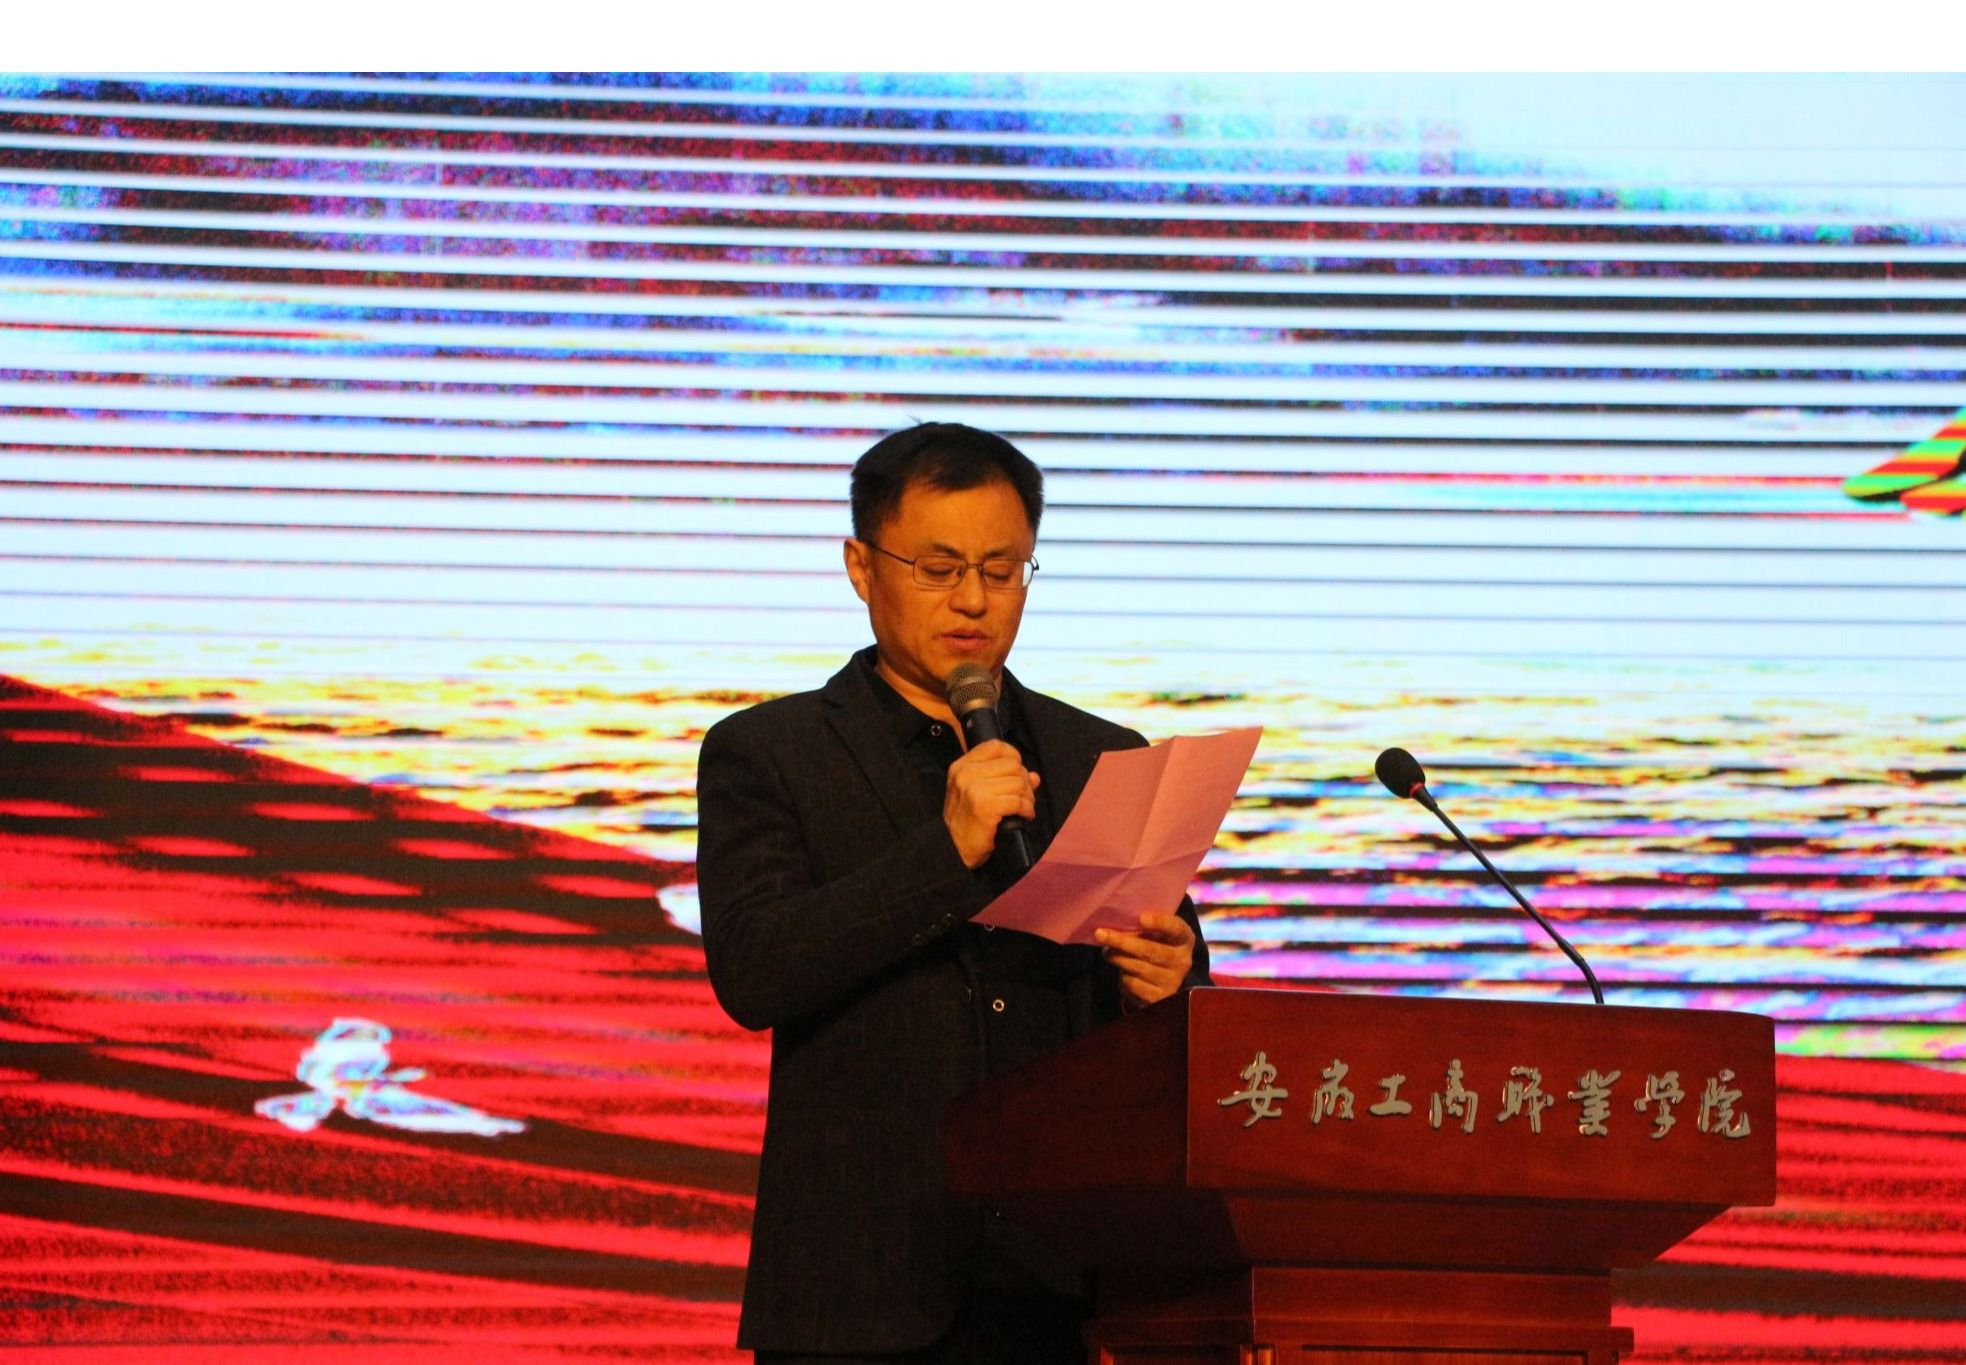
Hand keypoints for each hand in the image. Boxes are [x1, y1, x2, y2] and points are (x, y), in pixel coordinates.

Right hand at [943, 739, 1039, 868]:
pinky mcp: (984, 806)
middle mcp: (965, 774)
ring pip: (1018, 782)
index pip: (996, 747)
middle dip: (1024, 782)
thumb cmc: (968, 822)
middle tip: (1024, 797)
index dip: (1013, 757)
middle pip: (1012, 765)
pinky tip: (1025, 815)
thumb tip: (1034, 776)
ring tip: (1024, 807)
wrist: (954, 850)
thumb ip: (1004, 780)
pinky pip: (1018, 800)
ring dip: (1028, 797)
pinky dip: (1027, 809)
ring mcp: (973, 790)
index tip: (1017, 773)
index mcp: (961, 767)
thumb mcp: (978, 794)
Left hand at [1095, 911, 1195, 1007]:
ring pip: (1137, 968)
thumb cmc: (1155, 947)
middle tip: (1100, 934)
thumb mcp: (1156, 935)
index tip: (1141, 918)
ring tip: (1109, 952)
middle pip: (1149, 951)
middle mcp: (1182, 961)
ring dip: (1117, 958)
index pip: (1176, 928)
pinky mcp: (1159, 998)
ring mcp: (1172, 981)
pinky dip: (1123, 977)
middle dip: (1122, 942)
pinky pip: (1132, 985)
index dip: (1160, 922)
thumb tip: (1115, 926)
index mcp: (1184, 939)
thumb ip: (1143, 928)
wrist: (1163, 979)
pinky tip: (1124, 972)